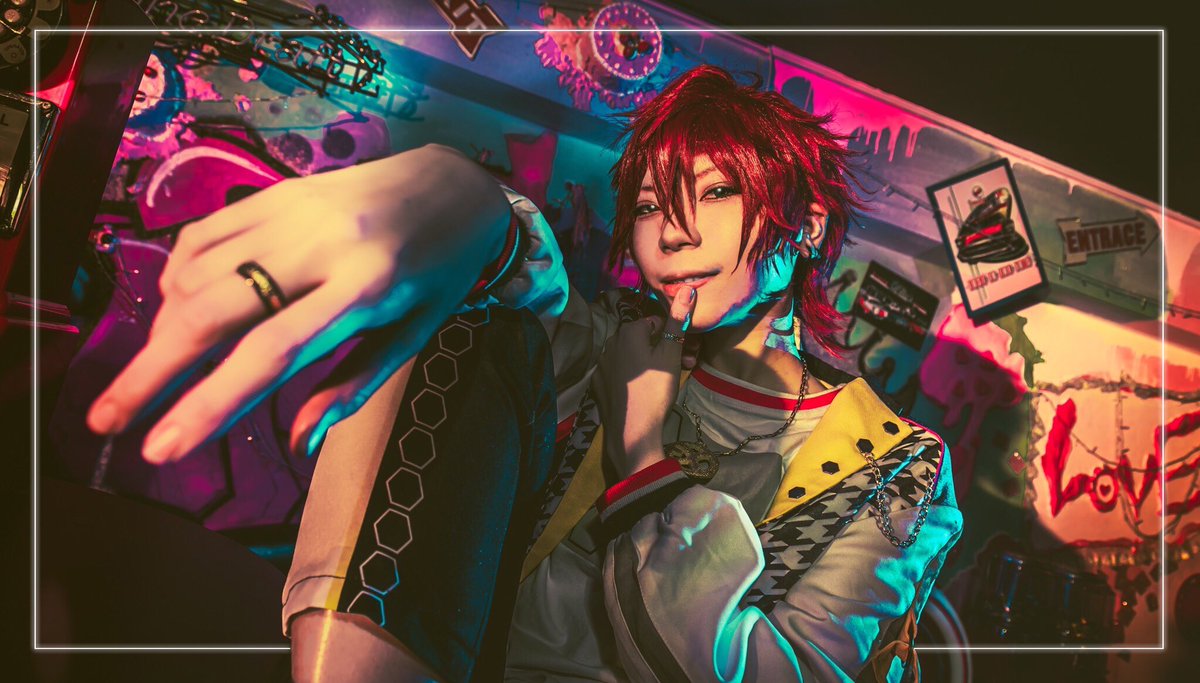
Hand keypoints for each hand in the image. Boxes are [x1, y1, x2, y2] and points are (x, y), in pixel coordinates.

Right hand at [86, 144, 511, 463]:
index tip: (160, 450)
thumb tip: (300, 444)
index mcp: (365, 290)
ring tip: (152, 375)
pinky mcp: (274, 191)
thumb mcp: (413, 336)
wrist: (454, 185)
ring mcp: (291, 212)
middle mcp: (319, 246)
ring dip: (161, 331)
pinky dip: (175, 279)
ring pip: (196, 274)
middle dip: (150, 373)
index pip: (270, 355)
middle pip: (212, 312)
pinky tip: (174, 311)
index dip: (209, 404)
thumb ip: (352, 386)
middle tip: (107, 420)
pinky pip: (202, 237)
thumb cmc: (439, 273)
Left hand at [590, 285, 696, 479]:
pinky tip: (644, 391)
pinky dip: (633, 376)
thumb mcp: (671, 353)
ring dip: (650, 363)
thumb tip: (686, 288)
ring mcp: (602, 364)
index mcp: (627, 331)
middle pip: (644, 339)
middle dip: (663, 350)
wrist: (632, 431)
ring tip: (665, 382)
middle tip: (682, 368)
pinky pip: (620, 372)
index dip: (673, 336)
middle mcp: (610, 342)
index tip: (685, 353)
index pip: (656, 322)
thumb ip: (677, 320)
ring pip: (632, 356)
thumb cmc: (655, 389)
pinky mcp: (598, 384)